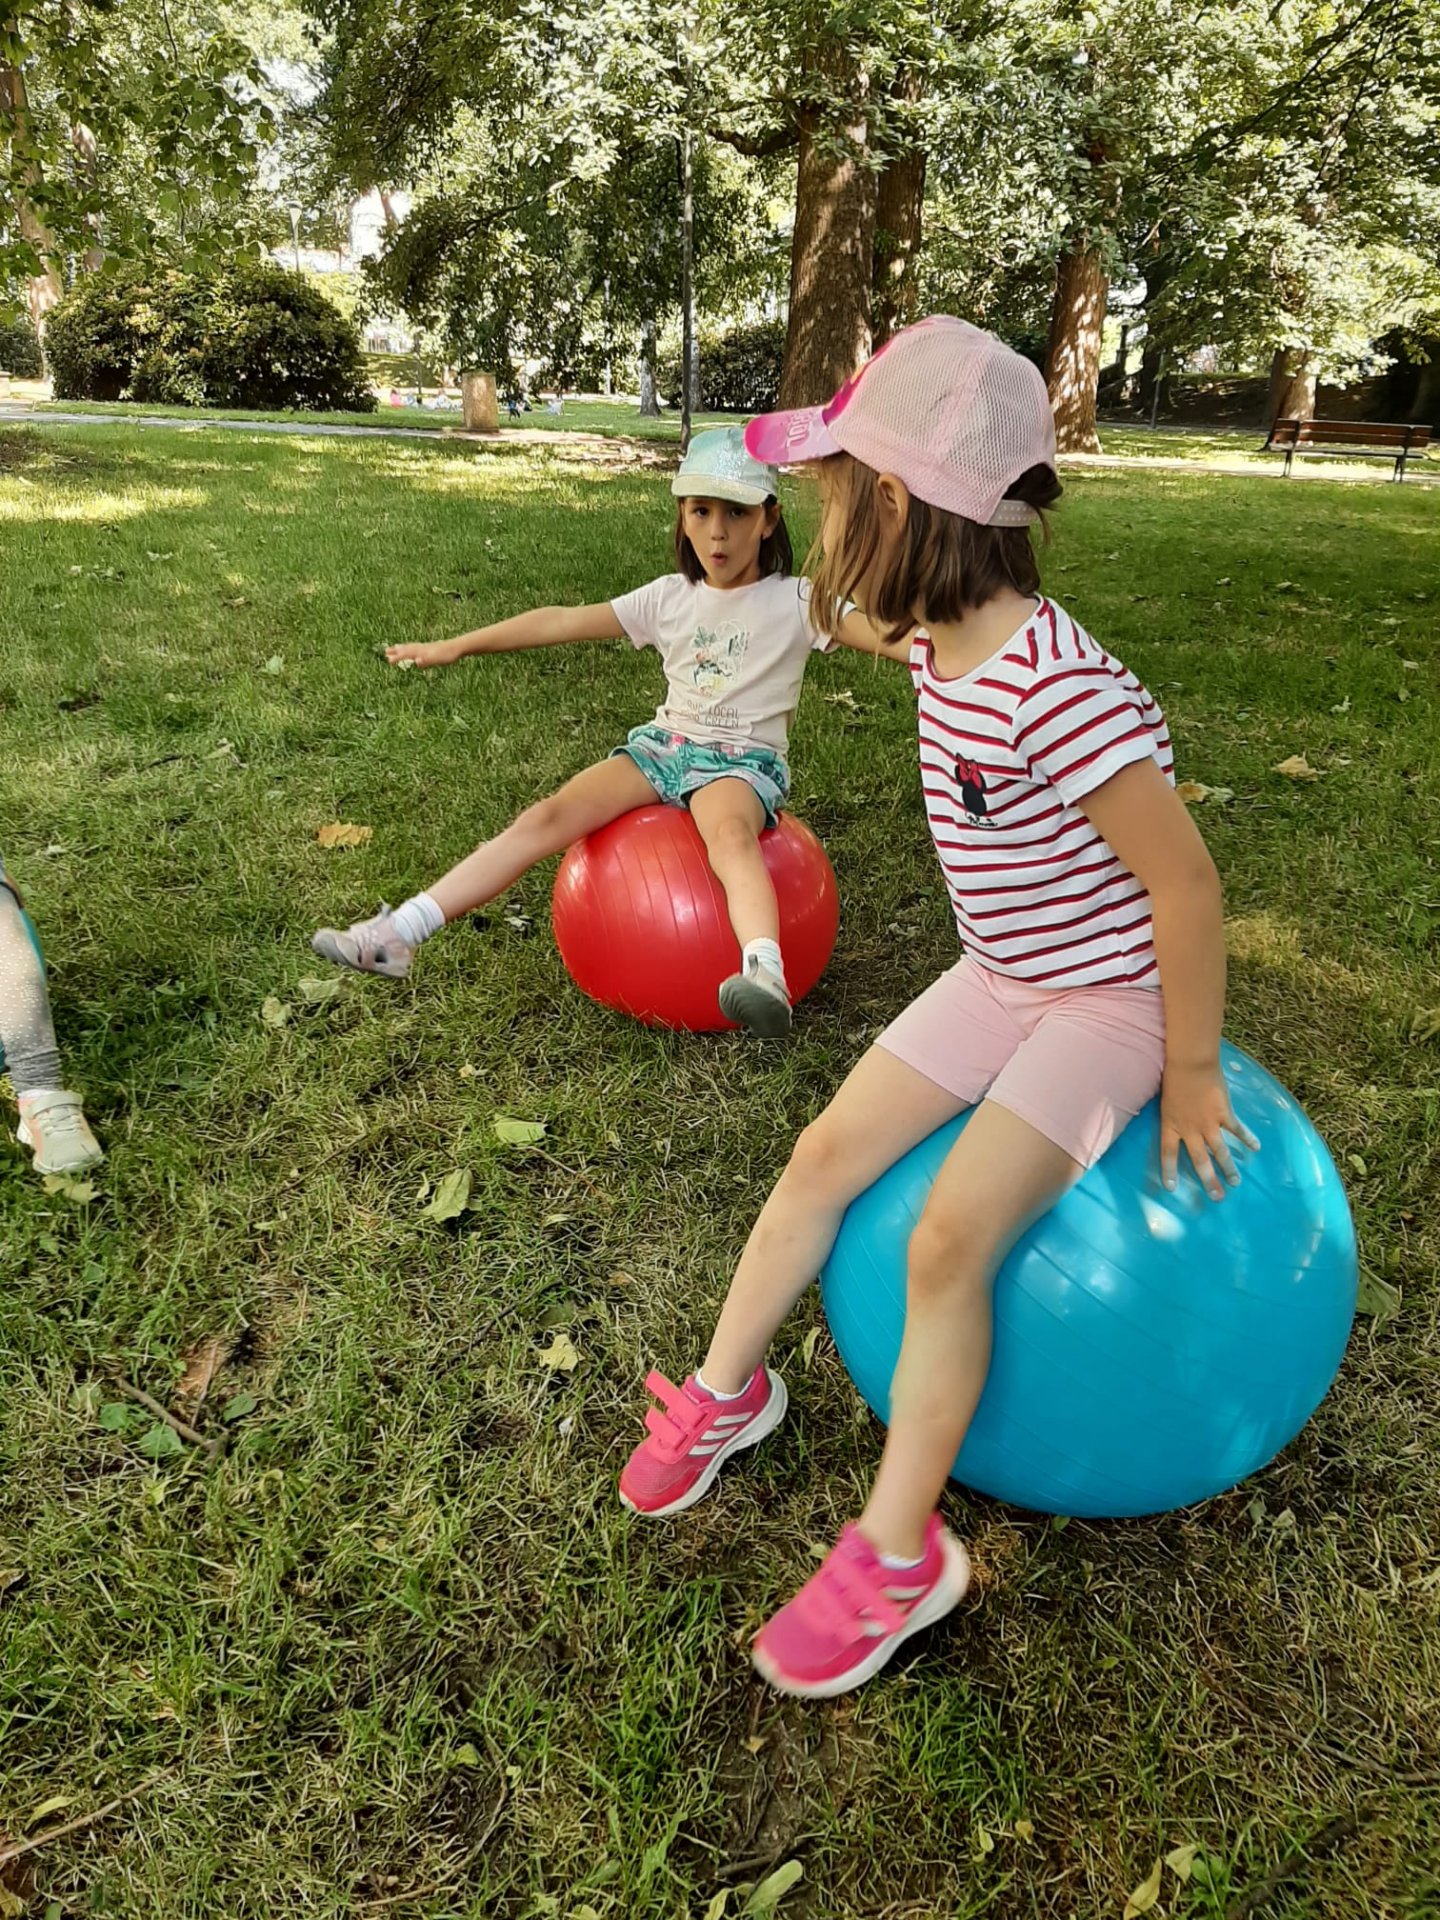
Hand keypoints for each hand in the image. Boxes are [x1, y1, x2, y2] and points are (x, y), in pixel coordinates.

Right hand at [385, 637, 466, 668]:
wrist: (457, 647)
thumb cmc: (447, 655)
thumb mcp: (437, 660)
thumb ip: (426, 661)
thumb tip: (416, 662)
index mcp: (421, 651)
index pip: (406, 654)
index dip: (397, 657)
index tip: (388, 660)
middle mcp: (422, 648)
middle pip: (406, 649)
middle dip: (396, 651)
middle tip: (385, 651)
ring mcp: (425, 647)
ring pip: (411, 647)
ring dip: (402, 648)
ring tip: (394, 647)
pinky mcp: (430, 648)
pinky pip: (416, 648)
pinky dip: (411, 648)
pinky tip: (413, 652)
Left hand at [1159, 1061, 1259, 1200]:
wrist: (1191, 1063)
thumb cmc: (1174, 1077)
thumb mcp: (1166, 1100)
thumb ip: (1173, 1114)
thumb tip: (1176, 1121)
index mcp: (1171, 1125)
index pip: (1167, 1153)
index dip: (1169, 1170)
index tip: (1171, 1188)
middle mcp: (1190, 1130)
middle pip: (1199, 1160)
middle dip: (1208, 1180)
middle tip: (1217, 1197)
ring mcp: (1208, 1123)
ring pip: (1220, 1152)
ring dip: (1229, 1168)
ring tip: (1235, 1182)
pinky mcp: (1224, 1114)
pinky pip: (1237, 1130)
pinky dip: (1247, 1138)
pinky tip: (1256, 1147)